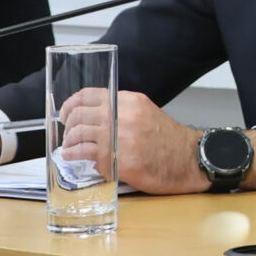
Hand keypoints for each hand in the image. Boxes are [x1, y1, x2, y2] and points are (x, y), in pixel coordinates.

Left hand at [56, 90, 255, 193]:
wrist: (190, 160)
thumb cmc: (169, 141)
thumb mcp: (146, 114)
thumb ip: (121, 112)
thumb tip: (93, 118)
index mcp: (129, 101)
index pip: (88, 95)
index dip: (70, 104)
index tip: (65, 113)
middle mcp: (123, 115)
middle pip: (80, 115)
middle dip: (68, 126)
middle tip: (67, 134)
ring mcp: (121, 138)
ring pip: (79, 134)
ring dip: (69, 142)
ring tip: (68, 149)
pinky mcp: (120, 160)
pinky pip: (87, 154)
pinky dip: (75, 155)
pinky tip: (73, 158)